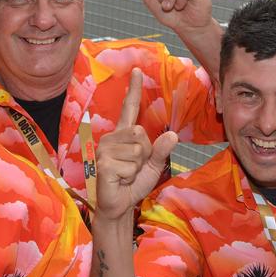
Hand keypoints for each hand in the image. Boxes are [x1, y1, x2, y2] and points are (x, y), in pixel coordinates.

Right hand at [95, 68, 177, 220]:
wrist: (119, 206)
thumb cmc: (133, 184)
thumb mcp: (153, 166)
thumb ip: (161, 150)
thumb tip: (172, 134)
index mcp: (124, 134)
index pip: (129, 108)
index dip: (134, 90)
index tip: (137, 70)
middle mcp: (112, 137)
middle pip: (141, 133)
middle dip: (145, 153)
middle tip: (133, 167)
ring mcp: (105, 149)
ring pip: (138, 150)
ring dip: (138, 166)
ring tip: (126, 174)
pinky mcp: (103, 163)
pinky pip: (131, 164)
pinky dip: (130, 176)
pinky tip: (120, 180)